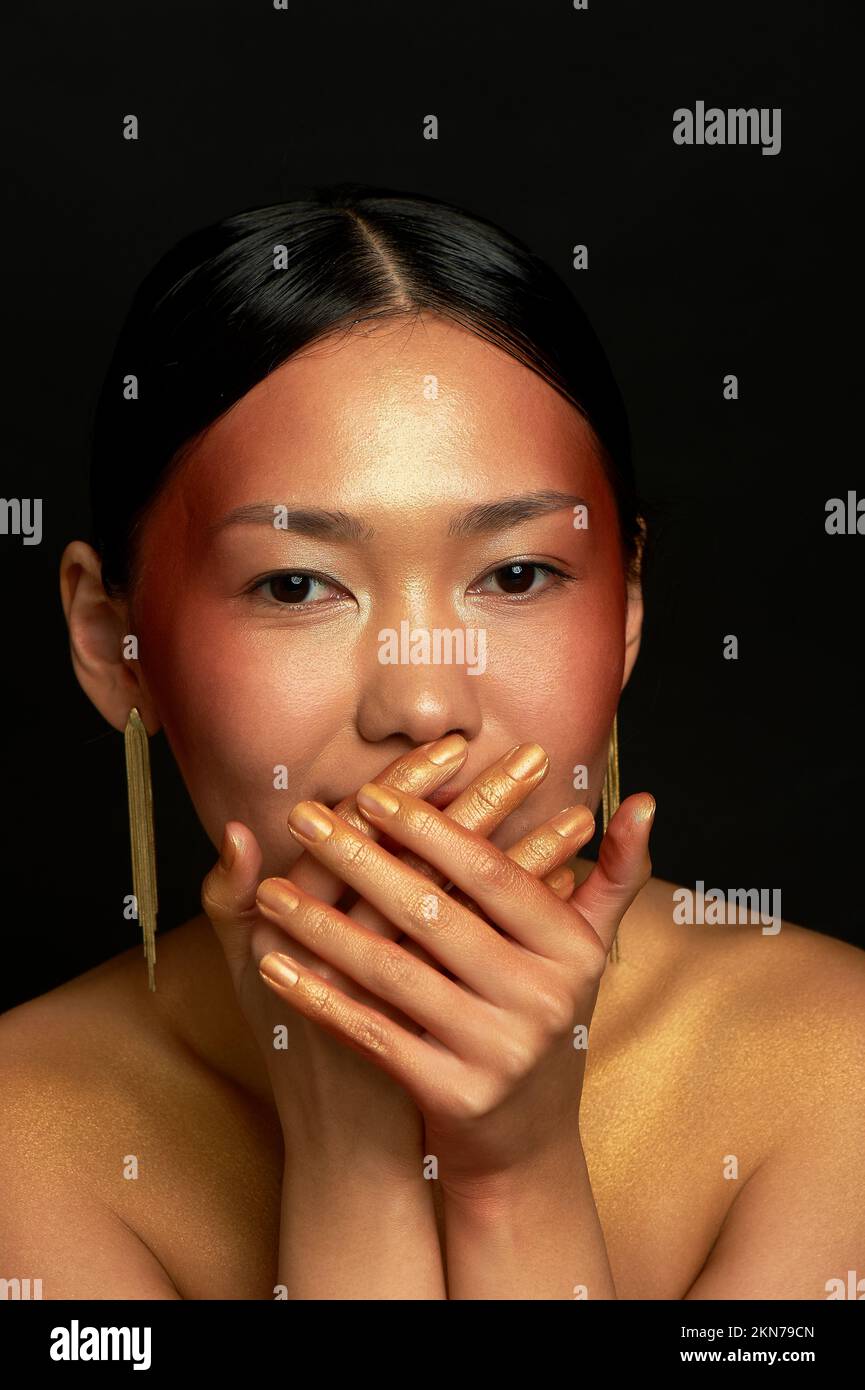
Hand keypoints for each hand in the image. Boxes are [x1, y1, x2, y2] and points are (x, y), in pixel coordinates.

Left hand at [252, 745, 654, 1187]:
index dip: (429, 828)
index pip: (491, 873)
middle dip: (359, 860)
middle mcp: (544, 999)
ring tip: (270, 890)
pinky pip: (372, 1033)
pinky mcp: (454, 1096)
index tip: (369, 792)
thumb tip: (646, 802)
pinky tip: (274, 964)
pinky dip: (319, 997)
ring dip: (322, 927)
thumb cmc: (542, 1016)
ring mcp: (499, 1052)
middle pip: (434, 914)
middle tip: (304, 818)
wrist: (528, 1143)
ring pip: (393, 972)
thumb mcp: (588, 949)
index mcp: (573, 949)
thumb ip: (612, 874)